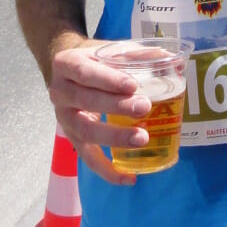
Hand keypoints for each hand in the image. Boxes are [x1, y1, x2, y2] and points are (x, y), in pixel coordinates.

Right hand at [47, 40, 152, 184]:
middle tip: (144, 107)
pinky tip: (128, 177)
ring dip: (114, 137)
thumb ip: (135, 53)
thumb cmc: (94, 59)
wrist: (68, 71)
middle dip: (117, 106)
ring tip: (142, 138)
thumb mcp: (109, 49)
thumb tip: (167, 57)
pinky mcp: (72, 139)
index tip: (132, 85)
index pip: (85, 72)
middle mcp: (59, 92)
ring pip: (86, 131)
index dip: (108, 80)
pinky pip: (87, 158)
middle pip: (86, 101)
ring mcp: (64, 118)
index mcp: (66, 64)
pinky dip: (107, 170)